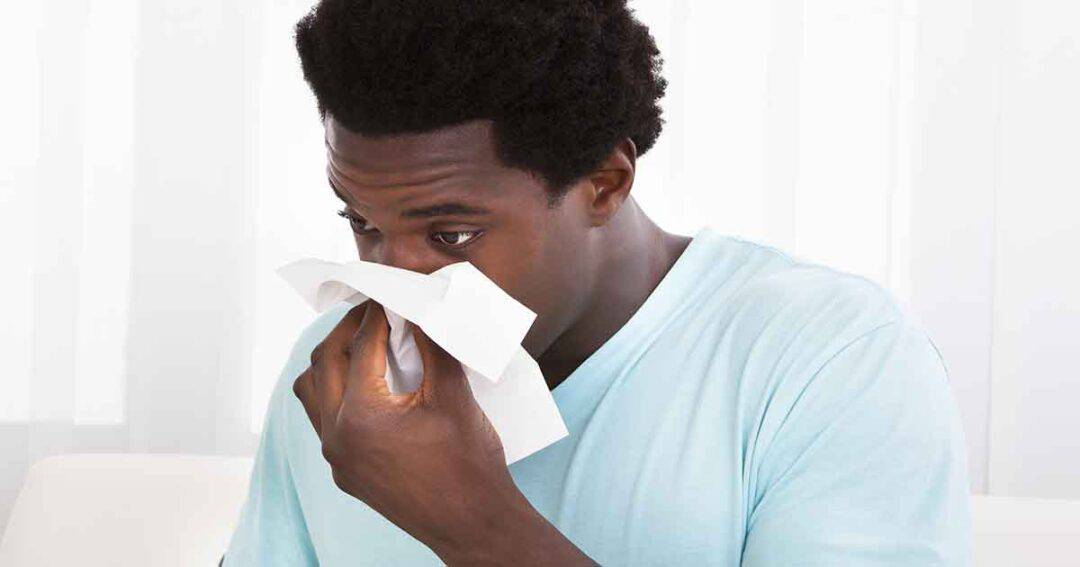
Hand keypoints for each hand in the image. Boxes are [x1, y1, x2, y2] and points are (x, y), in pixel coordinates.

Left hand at [292, 302, 594, 565]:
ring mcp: (337, 459)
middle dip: (347, 331)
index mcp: (361, 415)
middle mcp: (337, 437)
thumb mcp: (454, 394)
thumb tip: (415, 308)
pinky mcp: (346, 474)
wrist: (474, 523)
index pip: (360, 346)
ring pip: (312, 393)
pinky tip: (367, 387)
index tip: (387, 295)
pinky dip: (337, 395)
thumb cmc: (470, 463)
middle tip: (373, 312)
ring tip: (363, 346)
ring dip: (332, 363)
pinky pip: (325, 422)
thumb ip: (431, 345)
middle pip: (324, 362)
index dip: (375, 314)